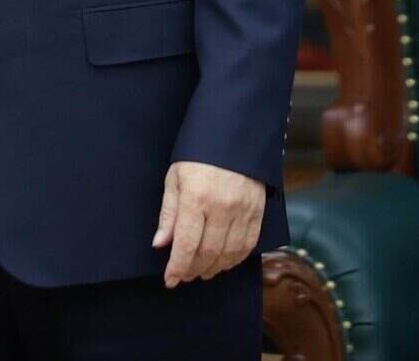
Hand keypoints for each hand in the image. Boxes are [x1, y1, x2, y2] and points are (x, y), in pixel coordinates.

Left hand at [151, 161, 265, 286]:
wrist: (233, 137)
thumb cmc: (197, 157)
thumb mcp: (175, 179)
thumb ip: (169, 213)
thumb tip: (161, 244)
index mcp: (196, 197)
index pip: (186, 243)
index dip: (177, 266)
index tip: (170, 280)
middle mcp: (222, 207)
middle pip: (208, 252)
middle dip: (194, 269)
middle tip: (184, 276)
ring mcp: (243, 211)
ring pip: (230, 253)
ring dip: (214, 268)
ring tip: (202, 271)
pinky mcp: (258, 212)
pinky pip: (249, 245)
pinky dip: (235, 259)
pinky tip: (224, 262)